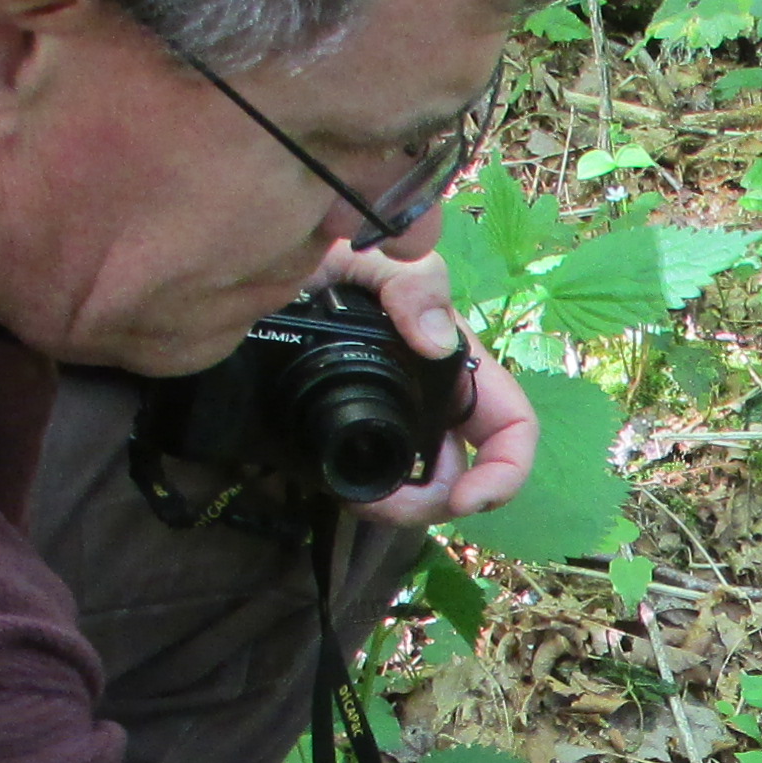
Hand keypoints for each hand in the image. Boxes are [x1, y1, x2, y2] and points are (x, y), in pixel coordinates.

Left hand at [310, 237, 538, 525]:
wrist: (252, 271)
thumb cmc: (324, 258)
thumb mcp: (373, 255)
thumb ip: (412, 281)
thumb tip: (438, 344)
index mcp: (451, 362)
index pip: (509, 424)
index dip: (506, 470)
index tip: (467, 501)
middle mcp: (431, 398)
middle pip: (461, 475)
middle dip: (435, 504)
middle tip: (387, 505)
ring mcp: (393, 422)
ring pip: (419, 489)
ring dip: (399, 508)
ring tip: (356, 497)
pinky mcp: (350, 435)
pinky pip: (374, 481)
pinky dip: (368, 497)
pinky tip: (337, 487)